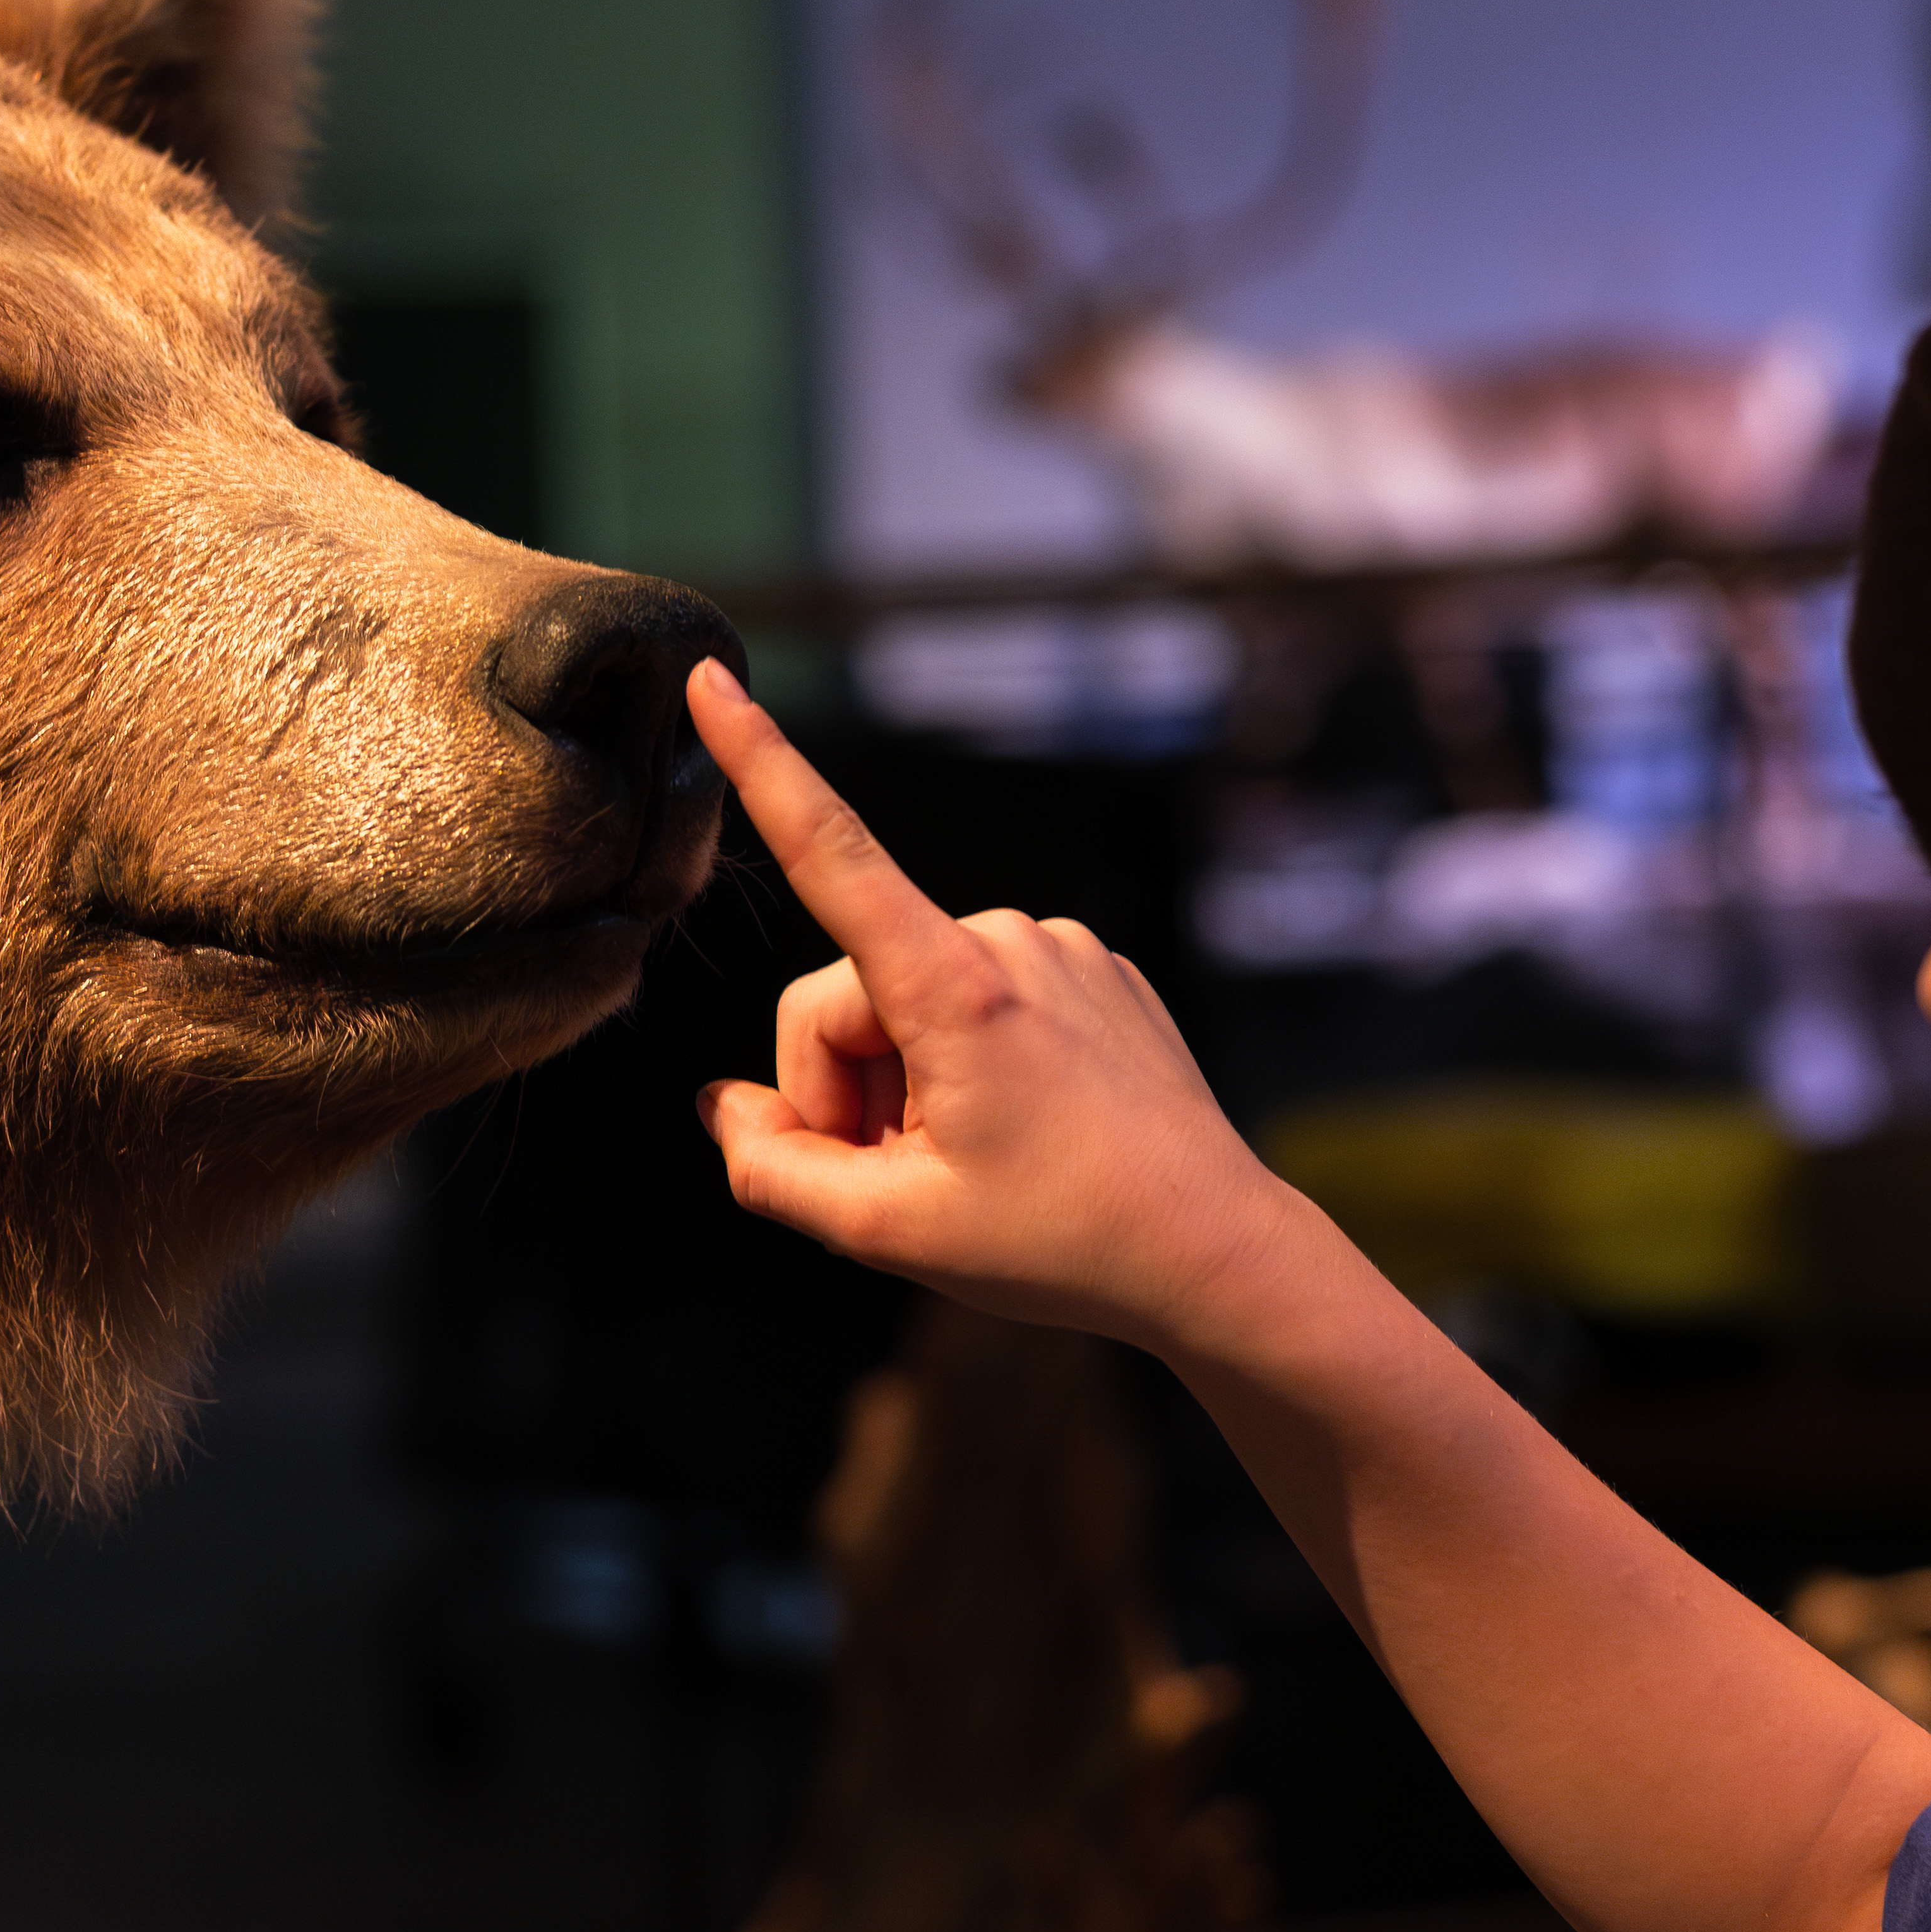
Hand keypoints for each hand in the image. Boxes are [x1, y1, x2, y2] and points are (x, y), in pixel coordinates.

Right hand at [687, 660, 1330, 1355]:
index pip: (832, 850)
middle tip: (894, 1180)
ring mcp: (1060, 948)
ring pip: (911, 1001)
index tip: (714, 678)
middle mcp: (1009, 939)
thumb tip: (723, 1108)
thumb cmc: (1061, 1244)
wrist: (1216, 1253)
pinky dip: (969, 1066)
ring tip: (969, 1165)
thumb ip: (775, 1169)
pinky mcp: (1095, 971)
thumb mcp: (890, 1231)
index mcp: (956, 986)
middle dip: (843, 1091)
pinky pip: (982, 1003)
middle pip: (846, 998)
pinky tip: (1020, 1132)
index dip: (760, 762)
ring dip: (906, 1083)